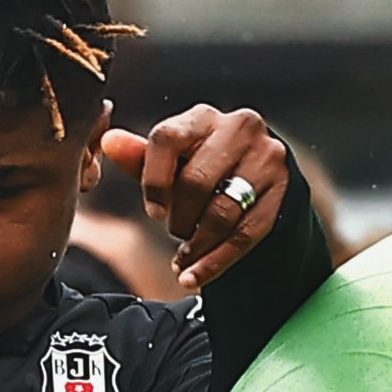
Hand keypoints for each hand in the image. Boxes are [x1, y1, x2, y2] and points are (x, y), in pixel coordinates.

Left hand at [102, 109, 289, 293]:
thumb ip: (141, 157)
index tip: (153, 212)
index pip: (166, 138)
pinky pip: (245, 234)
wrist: (258, 178)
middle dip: (179, 218)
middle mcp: (239, 127)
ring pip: (222, 212)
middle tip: (175, 232)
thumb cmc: (204, 168)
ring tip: (184, 259)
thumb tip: (110, 142)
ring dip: (197, 245)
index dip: (153, 181)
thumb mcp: (172, 162)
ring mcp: (266, 157)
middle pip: (196, 182)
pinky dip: (215, 262)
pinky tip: (196, 276)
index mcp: (202, 116)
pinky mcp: (282, 189)